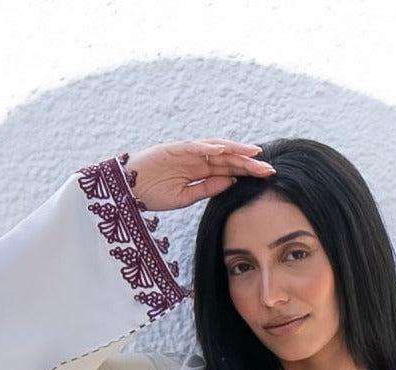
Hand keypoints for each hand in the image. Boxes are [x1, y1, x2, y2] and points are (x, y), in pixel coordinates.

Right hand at [122, 138, 275, 210]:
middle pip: (227, 157)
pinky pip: (194, 146)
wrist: (126, 191)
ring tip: (254, 153)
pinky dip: (209, 147)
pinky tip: (224, 150)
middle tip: (269, 168)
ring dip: (235, 149)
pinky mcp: (173, 148)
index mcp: (199, 171)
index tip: (266, 176)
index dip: (247, 171)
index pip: (229, 169)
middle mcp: (196, 158)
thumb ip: (207, 188)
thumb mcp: (185, 197)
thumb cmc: (152, 194)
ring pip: (215, 147)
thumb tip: (231, 181)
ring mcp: (185, 152)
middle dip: (248, 162)